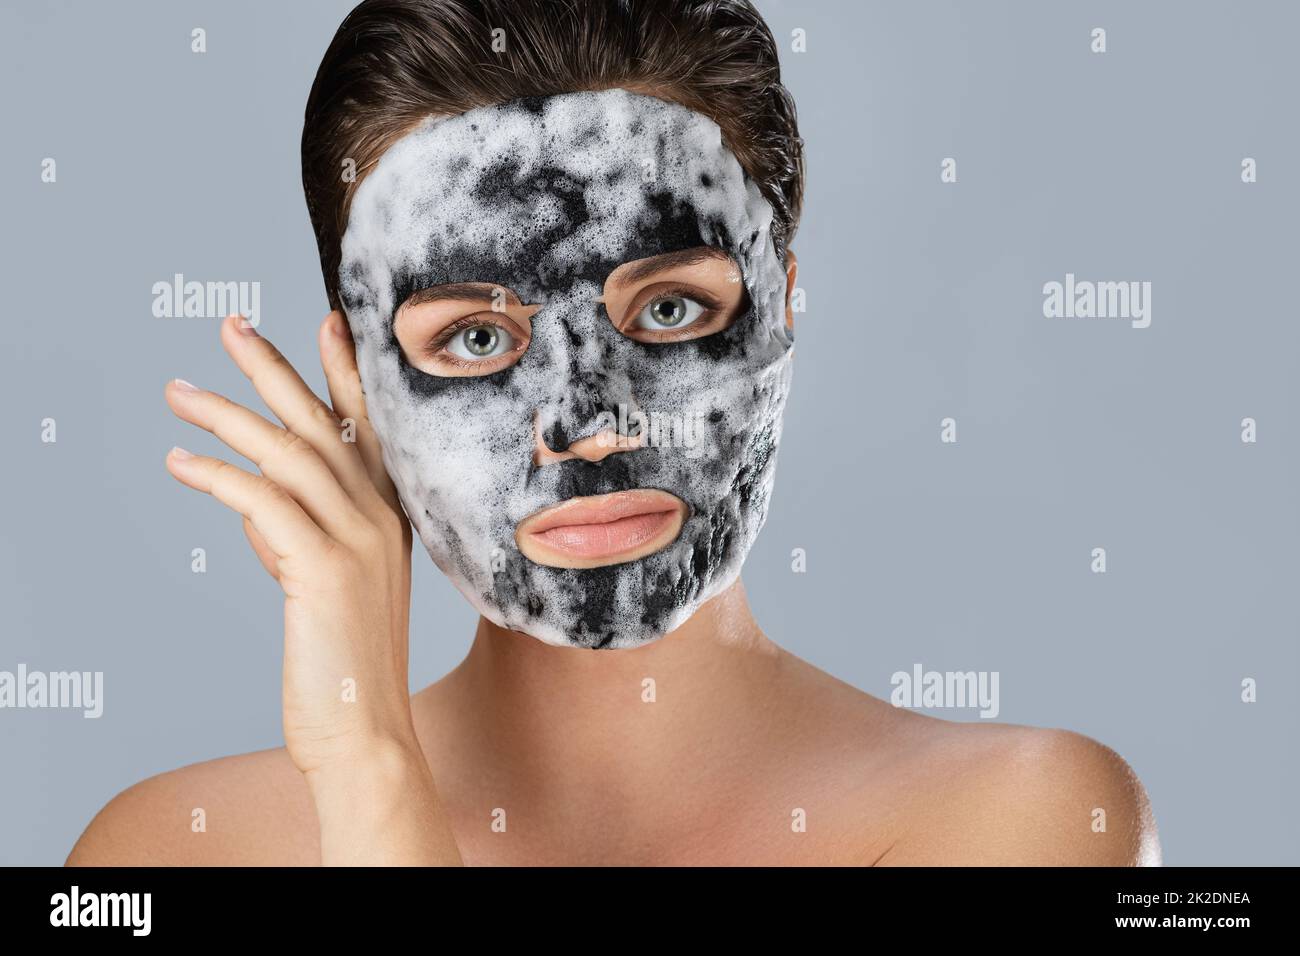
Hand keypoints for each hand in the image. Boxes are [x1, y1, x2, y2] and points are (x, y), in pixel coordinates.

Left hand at [164, 312, 459, 863]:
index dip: (344, 372)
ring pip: (289, 453)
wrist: (367, 730)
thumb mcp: (328, 584)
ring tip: (180, 393)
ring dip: (227, 415)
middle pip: (323, 424)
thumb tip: (252, 496)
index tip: (324, 321)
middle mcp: (382, 518)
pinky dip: (217, 476)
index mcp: (393, 518)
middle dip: (275, 369)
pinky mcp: (324, 568)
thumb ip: (297, 533)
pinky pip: (263, 501)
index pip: (370, 429)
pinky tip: (180, 464)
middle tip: (231, 326)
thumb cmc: (345, 662)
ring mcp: (359, 540)